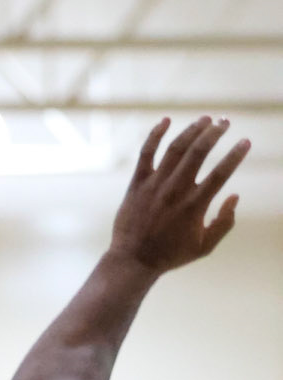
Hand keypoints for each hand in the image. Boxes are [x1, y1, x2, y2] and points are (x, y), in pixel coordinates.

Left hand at [110, 116, 249, 275]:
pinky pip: (146, 153)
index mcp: (195, 205)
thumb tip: (235, 196)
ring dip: (192, 129)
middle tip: (225, 122)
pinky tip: (166, 120)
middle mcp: (175, 191)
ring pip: (175, 148)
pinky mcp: (137, 183)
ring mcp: (155, 184)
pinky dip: (155, 134)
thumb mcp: (204, 247)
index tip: (245, 141)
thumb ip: (225, 222)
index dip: (236, 155)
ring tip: (206, 119)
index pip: (221, 173)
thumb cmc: (171, 254)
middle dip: (215, 133)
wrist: (133, 260)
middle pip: (198, 152)